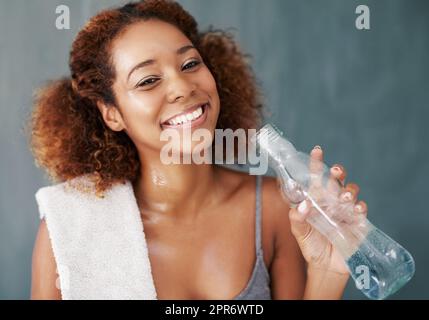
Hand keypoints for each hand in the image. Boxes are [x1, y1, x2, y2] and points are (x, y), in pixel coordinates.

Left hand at [288, 145, 367, 274]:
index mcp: (316, 200)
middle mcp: (332, 202)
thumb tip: (302, 205)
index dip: (317, 164)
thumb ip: (297, 219)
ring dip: (348, 191)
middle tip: (335, 170)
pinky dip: (359, 207)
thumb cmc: (311, 245)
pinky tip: (355, 209)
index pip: (316, 178)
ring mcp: (346, 211)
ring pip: (351, 192)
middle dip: (337, 172)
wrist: (326, 267)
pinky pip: (361, 210)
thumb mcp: (299, 232)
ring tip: (343, 197)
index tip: (317, 150)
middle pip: (337, 181)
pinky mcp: (357, 222)